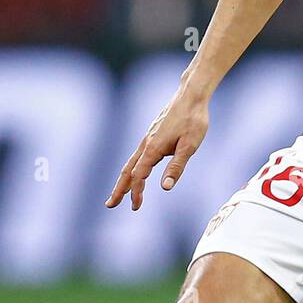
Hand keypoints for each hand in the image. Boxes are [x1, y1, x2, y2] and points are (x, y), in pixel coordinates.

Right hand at [106, 87, 209, 211]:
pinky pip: (138, 155)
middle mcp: (146, 143)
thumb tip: (165, 187)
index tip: (135, 206)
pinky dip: (133, 168)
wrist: (191, 96)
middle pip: (127, 170)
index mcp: (153, 148)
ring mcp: (148, 138)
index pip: (139, 175)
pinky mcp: (153, 134)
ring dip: (124, 179)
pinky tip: (137, 172)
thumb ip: (176, 167)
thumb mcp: (189, 146)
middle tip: (110, 204)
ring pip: (131, 162)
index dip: (136, 192)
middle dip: (119, 189)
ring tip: (119, 193)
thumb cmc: (193, 120)